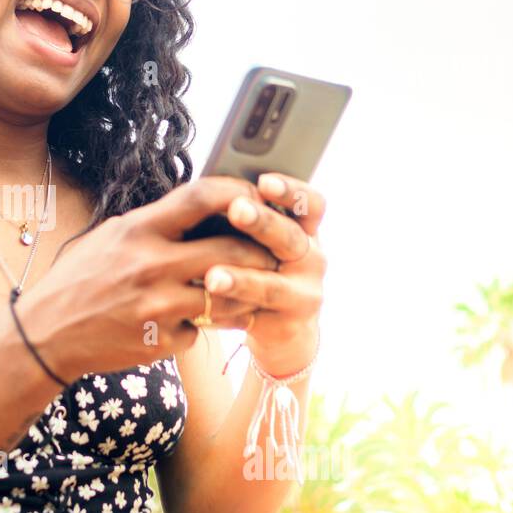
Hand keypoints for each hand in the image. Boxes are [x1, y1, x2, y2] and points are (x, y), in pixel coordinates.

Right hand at [11, 176, 285, 381]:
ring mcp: (158, 307)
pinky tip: (192, 320)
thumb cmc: (80, 278)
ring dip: (246, 293)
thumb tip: (205, 205)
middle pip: (232, 252)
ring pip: (229, 297)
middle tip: (272, 252)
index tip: (255, 199)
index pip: (202, 197)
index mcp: (138, 230)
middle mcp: (150, 266)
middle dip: (260, 252)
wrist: (47, 333)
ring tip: (250, 288)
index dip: (239, 194)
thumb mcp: (112, 236)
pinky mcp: (161, 342)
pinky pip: (202, 330)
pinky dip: (202, 325)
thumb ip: (157, 223)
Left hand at [207, 171, 325, 376]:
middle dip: (263, 223)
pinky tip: (201, 311)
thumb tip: (206, 192)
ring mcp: (303, 296)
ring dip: (241, 279)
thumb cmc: (261, 270)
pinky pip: (254, 318)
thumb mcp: (263, 243)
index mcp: (304, 231)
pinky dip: (226, 313)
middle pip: (291, 238)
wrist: (283, 330)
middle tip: (237, 210)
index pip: (309, 204)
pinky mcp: (286, 327)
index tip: (265, 181)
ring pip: (271, 286)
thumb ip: (245, 221)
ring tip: (212, 277)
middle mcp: (311, 260)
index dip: (292, 191)